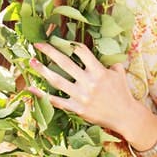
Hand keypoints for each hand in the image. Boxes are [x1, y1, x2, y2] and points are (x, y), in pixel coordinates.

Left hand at [29, 42, 143, 137]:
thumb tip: (102, 49)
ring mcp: (81, 96)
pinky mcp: (76, 108)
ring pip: (57, 80)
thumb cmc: (122, 92)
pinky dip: (42, 94)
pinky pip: (56, 100)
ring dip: (42, 70)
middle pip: (65, 63)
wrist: (125, 116)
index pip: (81, 52)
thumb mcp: (118, 72)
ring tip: (31, 62)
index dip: (70, 44)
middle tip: (38, 44)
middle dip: (50, 52)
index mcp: (99, 71)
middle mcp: (88, 82)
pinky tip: (31, 88)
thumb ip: (108, 61)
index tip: (60, 40)